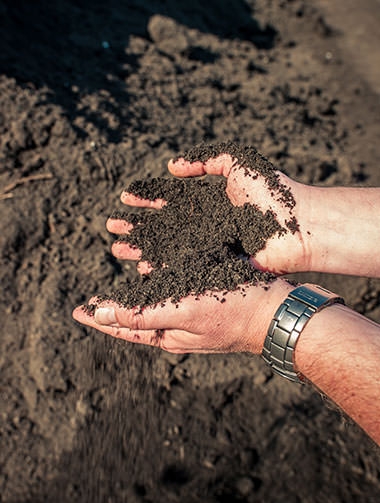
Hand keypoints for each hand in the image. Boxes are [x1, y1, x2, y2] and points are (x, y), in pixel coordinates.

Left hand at [72, 278, 291, 354]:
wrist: (277, 310)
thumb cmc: (233, 311)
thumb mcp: (183, 311)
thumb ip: (142, 313)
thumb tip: (101, 314)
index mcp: (167, 333)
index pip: (124, 328)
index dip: (99, 319)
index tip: (77, 311)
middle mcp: (177, 326)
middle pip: (136, 315)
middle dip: (113, 305)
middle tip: (93, 297)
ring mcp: (192, 314)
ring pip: (154, 299)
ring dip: (134, 288)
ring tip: (121, 274)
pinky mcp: (206, 299)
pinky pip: (175, 288)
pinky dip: (160, 277)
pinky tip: (157, 265)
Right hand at [107, 145, 310, 274]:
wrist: (299, 225)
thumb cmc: (272, 193)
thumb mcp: (238, 162)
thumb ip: (205, 160)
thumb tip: (171, 167)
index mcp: (209, 200)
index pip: (171, 198)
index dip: (148, 198)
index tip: (125, 198)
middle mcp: (205, 224)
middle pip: (163, 225)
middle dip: (137, 226)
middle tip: (111, 227)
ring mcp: (209, 247)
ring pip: (168, 248)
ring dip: (142, 248)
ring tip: (118, 249)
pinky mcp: (216, 266)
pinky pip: (183, 267)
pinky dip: (162, 268)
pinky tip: (142, 269)